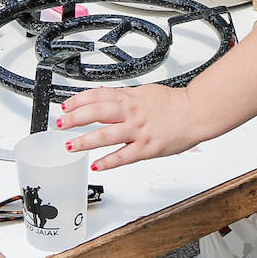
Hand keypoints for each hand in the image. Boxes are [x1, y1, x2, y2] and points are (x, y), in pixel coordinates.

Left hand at [58, 83, 198, 170]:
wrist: (196, 112)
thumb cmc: (173, 103)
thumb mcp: (144, 92)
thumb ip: (123, 96)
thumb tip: (103, 96)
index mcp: (130, 97)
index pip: (97, 96)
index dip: (78, 100)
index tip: (66, 106)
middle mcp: (131, 113)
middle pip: (96, 113)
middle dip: (75, 119)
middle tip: (60, 123)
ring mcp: (138, 131)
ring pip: (106, 136)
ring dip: (85, 141)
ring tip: (70, 146)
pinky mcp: (147, 148)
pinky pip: (123, 156)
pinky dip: (108, 162)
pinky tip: (96, 165)